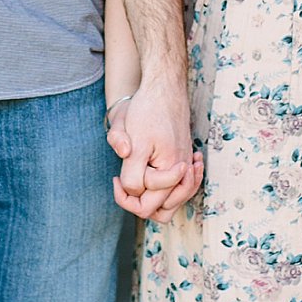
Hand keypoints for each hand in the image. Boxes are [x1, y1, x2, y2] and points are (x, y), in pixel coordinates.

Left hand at [108, 59, 201, 220]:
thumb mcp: (132, 137)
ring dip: (153, 200)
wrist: (164, 89)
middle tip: (123, 183)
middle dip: (139, 203)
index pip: (146, 205)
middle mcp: (182, 174)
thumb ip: (132, 169)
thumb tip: (130, 188)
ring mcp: (185, 169)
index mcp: (170, 171)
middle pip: (162, 212)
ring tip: (137, 181)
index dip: (125, 195)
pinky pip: (179, 190)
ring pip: (172, 203)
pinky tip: (151, 175)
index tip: (115, 178)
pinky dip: (165, 189)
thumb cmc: (147, 111)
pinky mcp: (184, 162)